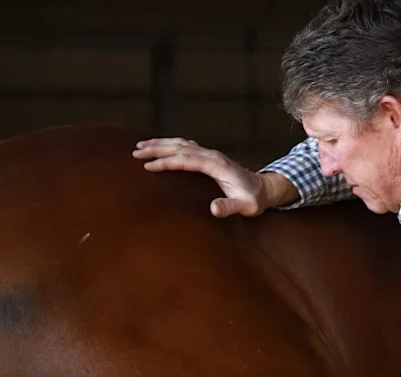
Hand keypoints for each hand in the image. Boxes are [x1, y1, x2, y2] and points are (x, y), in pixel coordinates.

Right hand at [132, 138, 295, 216]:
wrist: (264, 189)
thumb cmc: (254, 200)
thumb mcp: (246, 207)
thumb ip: (230, 207)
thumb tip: (213, 209)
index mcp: (216, 165)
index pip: (186, 160)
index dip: (166, 162)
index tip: (148, 166)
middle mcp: (211, 155)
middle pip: (179, 147)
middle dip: (157, 149)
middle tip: (136, 152)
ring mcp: (210, 154)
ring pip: (181, 143)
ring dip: (161, 144)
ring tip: (140, 146)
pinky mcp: (209, 157)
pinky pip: (186, 146)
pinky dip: (170, 144)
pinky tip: (160, 146)